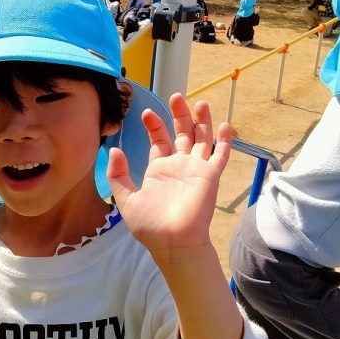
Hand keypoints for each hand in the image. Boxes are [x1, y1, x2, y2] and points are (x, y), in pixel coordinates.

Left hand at [106, 93, 230, 258]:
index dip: (155, 125)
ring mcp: (196, 169)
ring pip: (202, 138)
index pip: (159, 140)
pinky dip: (224, 141)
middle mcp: (179, 165)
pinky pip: (220, 155)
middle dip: (179, 115)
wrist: (172, 242)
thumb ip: (118, 175)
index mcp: (160, 169)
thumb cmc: (150, 225)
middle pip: (182, 133)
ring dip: (202, 121)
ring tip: (199, 102)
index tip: (146, 113)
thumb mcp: (126, 199)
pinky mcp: (210, 176)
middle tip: (175, 96)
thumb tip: (114, 150)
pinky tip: (225, 125)